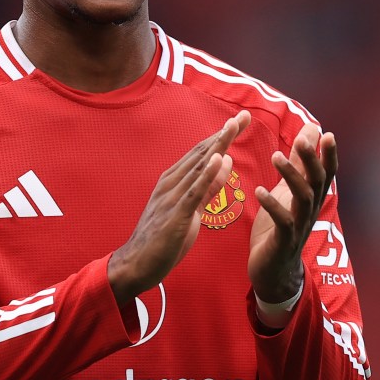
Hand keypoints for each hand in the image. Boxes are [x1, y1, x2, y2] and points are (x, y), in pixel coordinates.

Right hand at [109, 110, 251, 305]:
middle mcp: (171, 183)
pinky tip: (218, 159)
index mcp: (173, 181)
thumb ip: (208, 188)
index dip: (221, 136)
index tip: (240, 120)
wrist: (136, 264)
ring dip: (217, 146)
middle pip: (202, 154)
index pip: (202, 153)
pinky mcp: (175, 215)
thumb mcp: (191, 210)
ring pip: (198, 167)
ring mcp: (172, 198)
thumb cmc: (162, 239)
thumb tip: (225, 161)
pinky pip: (194, 192)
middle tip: (244, 115)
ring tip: (233, 126)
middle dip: (224, 134)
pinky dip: (206, 174)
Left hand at [248, 123, 336, 302]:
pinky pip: (283, 221)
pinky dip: (272, 205)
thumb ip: (298, 165)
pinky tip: (259, 191)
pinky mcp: (283, 240)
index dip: (329, 155)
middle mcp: (309, 210)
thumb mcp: (288, 192)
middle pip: (317, 181)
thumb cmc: (280, 227)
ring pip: (303, 197)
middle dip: (311, 160)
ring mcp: (299, 225)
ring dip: (290, 175)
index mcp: (310, 198)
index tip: (327, 133)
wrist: (273, 270)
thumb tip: (310, 134)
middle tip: (301, 140)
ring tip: (275, 156)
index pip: (326, 173)